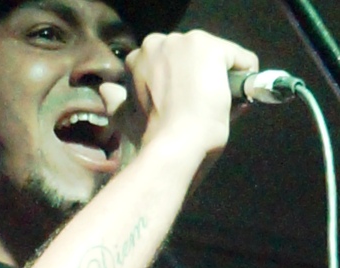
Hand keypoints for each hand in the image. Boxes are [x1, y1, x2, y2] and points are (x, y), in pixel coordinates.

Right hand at [122, 30, 258, 156]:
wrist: (172, 147)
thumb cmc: (149, 138)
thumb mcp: (125, 116)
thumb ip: (117, 99)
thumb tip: (104, 90)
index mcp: (140, 56)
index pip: (173, 64)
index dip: (180, 87)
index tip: (180, 109)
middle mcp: (161, 41)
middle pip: (196, 58)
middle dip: (200, 81)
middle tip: (196, 112)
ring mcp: (187, 43)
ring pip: (219, 60)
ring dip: (219, 83)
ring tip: (213, 110)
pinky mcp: (213, 50)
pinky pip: (242, 61)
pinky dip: (243, 81)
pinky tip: (230, 102)